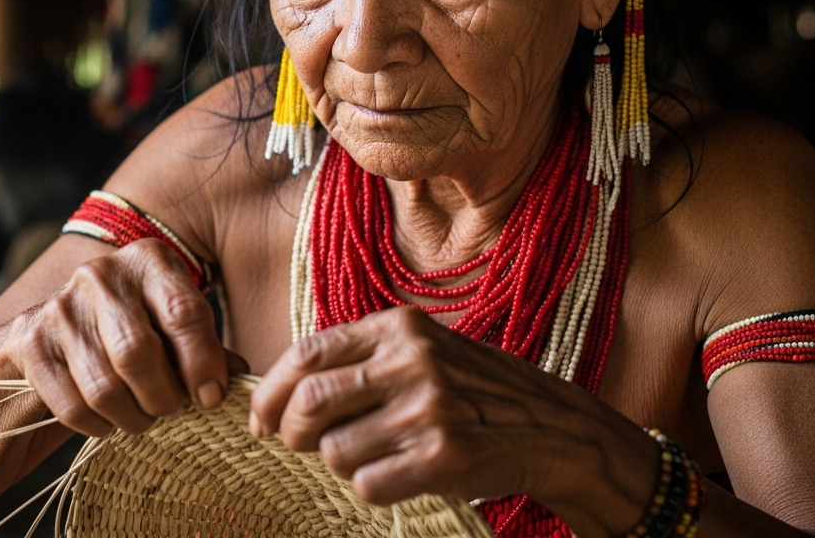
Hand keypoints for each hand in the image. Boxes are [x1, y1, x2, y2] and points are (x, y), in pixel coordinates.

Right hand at [3, 239, 246, 436]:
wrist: (53, 331)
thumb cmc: (132, 328)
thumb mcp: (171, 324)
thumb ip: (206, 346)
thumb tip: (239, 376)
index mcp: (147, 260)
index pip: (182, 313)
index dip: (202, 363)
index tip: (211, 397)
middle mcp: (100, 275)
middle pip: (138, 353)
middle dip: (164, 396)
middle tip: (174, 410)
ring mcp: (60, 308)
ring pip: (104, 386)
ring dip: (134, 417)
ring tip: (145, 417)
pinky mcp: (30, 344)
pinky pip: (73, 406)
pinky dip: (98, 426)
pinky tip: (110, 420)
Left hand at [248, 307, 647, 515]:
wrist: (554, 427)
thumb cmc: (474, 391)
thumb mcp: (423, 350)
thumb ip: (362, 357)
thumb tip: (282, 389)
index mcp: (400, 327)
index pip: (307, 355)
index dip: (271, 392)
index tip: (260, 419)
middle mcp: (413, 362)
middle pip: (309, 403)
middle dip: (289, 433)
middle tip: (296, 446)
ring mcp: (429, 410)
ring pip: (334, 452)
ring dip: (339, 465)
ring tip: (369, 457)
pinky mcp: (444, 457)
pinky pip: (367, 485)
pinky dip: (370, 487)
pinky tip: (398, 475)